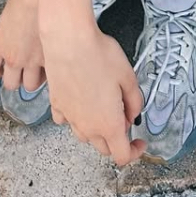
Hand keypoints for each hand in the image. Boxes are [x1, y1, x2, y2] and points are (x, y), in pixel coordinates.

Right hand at [44, 22, 146, 166]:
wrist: (68, 40)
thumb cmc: (98, 54)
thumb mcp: (129, 76)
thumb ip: (135, 101)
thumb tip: (132, 114)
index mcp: (109, 124)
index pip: (122, 156)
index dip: (135, 151)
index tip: (139, 142)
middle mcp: (88, 126)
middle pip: (104, 148)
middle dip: (117, 138)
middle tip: (123, 116)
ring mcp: (70, 117)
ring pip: (86, 136)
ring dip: (97, 129)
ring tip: (103, 105)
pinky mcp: (56, 105)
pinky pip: (68, 120)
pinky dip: (77, 117)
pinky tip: (82, 101)